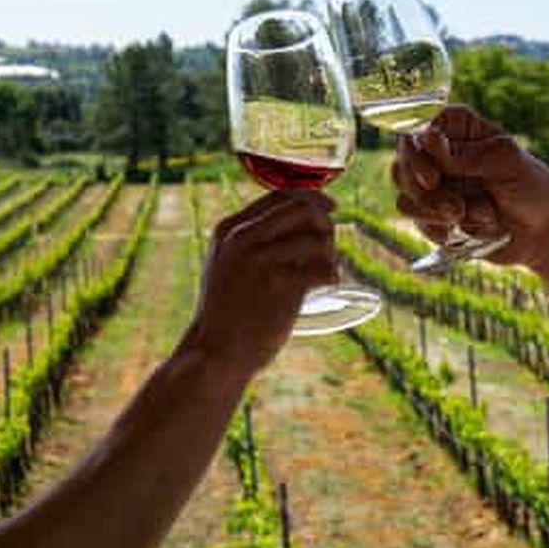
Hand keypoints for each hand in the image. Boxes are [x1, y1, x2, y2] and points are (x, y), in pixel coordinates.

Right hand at [181, 191, 336, 375]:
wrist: (216, 352)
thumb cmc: (227, 311)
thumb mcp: (226, 263)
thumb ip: (251, 239)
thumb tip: (300, 217)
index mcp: (229, 229)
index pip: (280, 195)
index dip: (312, 197)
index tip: (330, 207)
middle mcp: (242, 239)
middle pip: (303, 210)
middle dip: (325, 224)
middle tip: (329, 246)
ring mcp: (260, 261)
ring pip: (317, 239)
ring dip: (330, 254)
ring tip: (327, 272)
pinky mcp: (280, 286)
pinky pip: (323, 268)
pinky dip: (332, 275)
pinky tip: (329, 284)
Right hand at [392, 105, 548, 269]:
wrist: (542, 233)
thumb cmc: (532, 187)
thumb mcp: (508, 161)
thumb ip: (467, 153)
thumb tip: (428, 139)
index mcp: (458, 128)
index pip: (417, 129)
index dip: (415, 154)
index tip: (434, 178)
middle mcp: (439, 153)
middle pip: (402, 164)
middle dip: (426, 194)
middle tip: (457, 208)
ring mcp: (433, 185)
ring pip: (405, 196)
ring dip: (437, 213)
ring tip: (474, 217)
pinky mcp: (431, 214)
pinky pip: (416, 221)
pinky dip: (439, 229)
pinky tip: (465, 232)